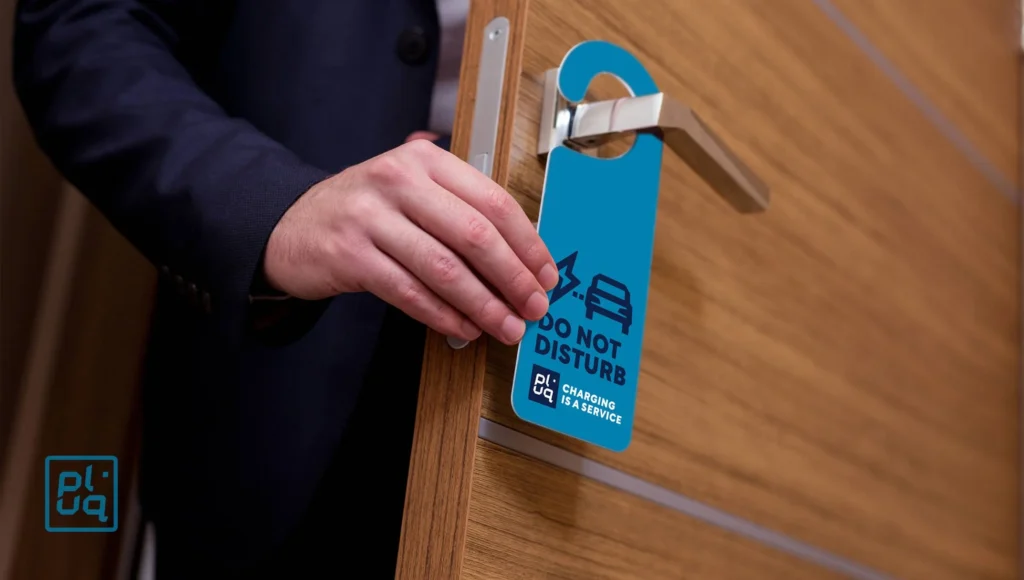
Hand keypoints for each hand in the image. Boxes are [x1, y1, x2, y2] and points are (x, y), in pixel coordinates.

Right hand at [263, 139, 558, 344]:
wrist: (294, 226)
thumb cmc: (368, 212)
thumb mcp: (413, 191)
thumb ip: (462, 210)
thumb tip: (524, 259)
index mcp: (426, 161)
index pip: (493, 202)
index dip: (528, 244)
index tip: (547, 275)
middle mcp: (398, 181)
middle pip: (475, 235)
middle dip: (513, 279)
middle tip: (534, 307)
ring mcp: (370, 217)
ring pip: (444, 269)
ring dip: (483, 305)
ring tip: (505, 327)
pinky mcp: (349, 255)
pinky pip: (410, 293)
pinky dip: (443, 316)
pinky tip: (463, 328)